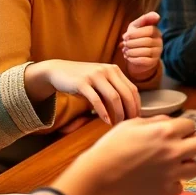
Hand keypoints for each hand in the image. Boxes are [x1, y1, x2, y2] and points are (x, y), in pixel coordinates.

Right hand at [25, 60, 139, 124]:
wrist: (59, 71)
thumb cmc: (83, 80)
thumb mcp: (101, 81)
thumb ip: (113, 90)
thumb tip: (129, 109)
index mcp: (114, 70)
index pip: (132, 89)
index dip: (136, 104)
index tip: (137, 117)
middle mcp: (107, 70)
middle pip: (126, 93)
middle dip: (130, 110)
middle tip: (130, 123)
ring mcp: (94, 75)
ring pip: (114, 97)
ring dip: (118, 113)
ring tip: (118, 124)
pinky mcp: (82, 83)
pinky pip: (96, 100)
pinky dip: (103, 112)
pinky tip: (106, 121)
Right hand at [50, 116, 195, 194]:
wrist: (98, 176)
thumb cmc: (111, 147)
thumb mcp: (132, 123)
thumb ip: (156, 121)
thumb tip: (171, 122)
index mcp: (166, 131)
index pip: (192, 125)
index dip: (184, 128)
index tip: (176, 132)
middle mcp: (174, 151)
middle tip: (186, 145)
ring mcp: (172, 172)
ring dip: (187, 163)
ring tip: (172, 163)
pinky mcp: (167, 190)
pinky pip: (180, 185)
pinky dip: (172, 182)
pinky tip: (159, 178)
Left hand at [123, 11, 161, 77]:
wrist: (137, 55)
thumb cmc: (136, 37)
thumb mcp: (137, 26)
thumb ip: (144, 19)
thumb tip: (157, 16)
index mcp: (156, 31)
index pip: (149, 30)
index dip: (135, 33)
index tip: (125, 36)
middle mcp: (159, 42)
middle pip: (147, 41)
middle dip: (132, 43)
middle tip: (124, 44)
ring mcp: (157, 52)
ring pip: (145, 51)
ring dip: (132, 51)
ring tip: (125, 50)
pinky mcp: (153, 62)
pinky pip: (144, 60)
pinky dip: (133, 59)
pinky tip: (128, 57)